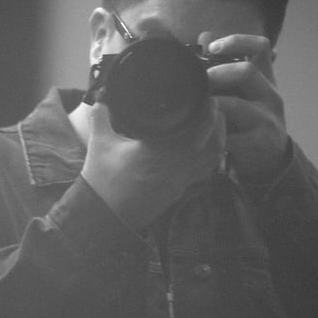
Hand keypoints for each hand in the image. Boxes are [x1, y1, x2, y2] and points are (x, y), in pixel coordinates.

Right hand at [81, 99, 225, 230]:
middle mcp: (177, 167)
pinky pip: (204, 173)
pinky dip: (209, 159)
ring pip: (212, 161)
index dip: (208, 113)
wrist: (104, 217)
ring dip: (217, 142)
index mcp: (160, 151)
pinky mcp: (178, 192)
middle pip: (214, 145)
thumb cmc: (102, 180)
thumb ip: (100, 117)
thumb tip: (99, 99)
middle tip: (214, 108)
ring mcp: (180, 182)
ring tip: (213, 126)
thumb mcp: (100, 144)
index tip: (208, 100)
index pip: (197, 131)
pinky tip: (203, 150)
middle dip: (218, 125)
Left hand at [200, 31, 288, 182]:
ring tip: (192, 109)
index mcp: (265, 78)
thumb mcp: (243, 92)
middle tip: (196, 82)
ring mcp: (267, 120)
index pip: (260, 47)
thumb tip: (203, 37)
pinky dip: (210, 134)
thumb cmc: (250, 121)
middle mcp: (270, 95)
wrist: (271, 161)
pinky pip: (230, 137)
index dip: (236, 41)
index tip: (212, 47)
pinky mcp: (259, 144)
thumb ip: (226, 66)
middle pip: (246, 72)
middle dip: (215, 74)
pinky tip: (197, 135)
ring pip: (236, 105)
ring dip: (209, 105)